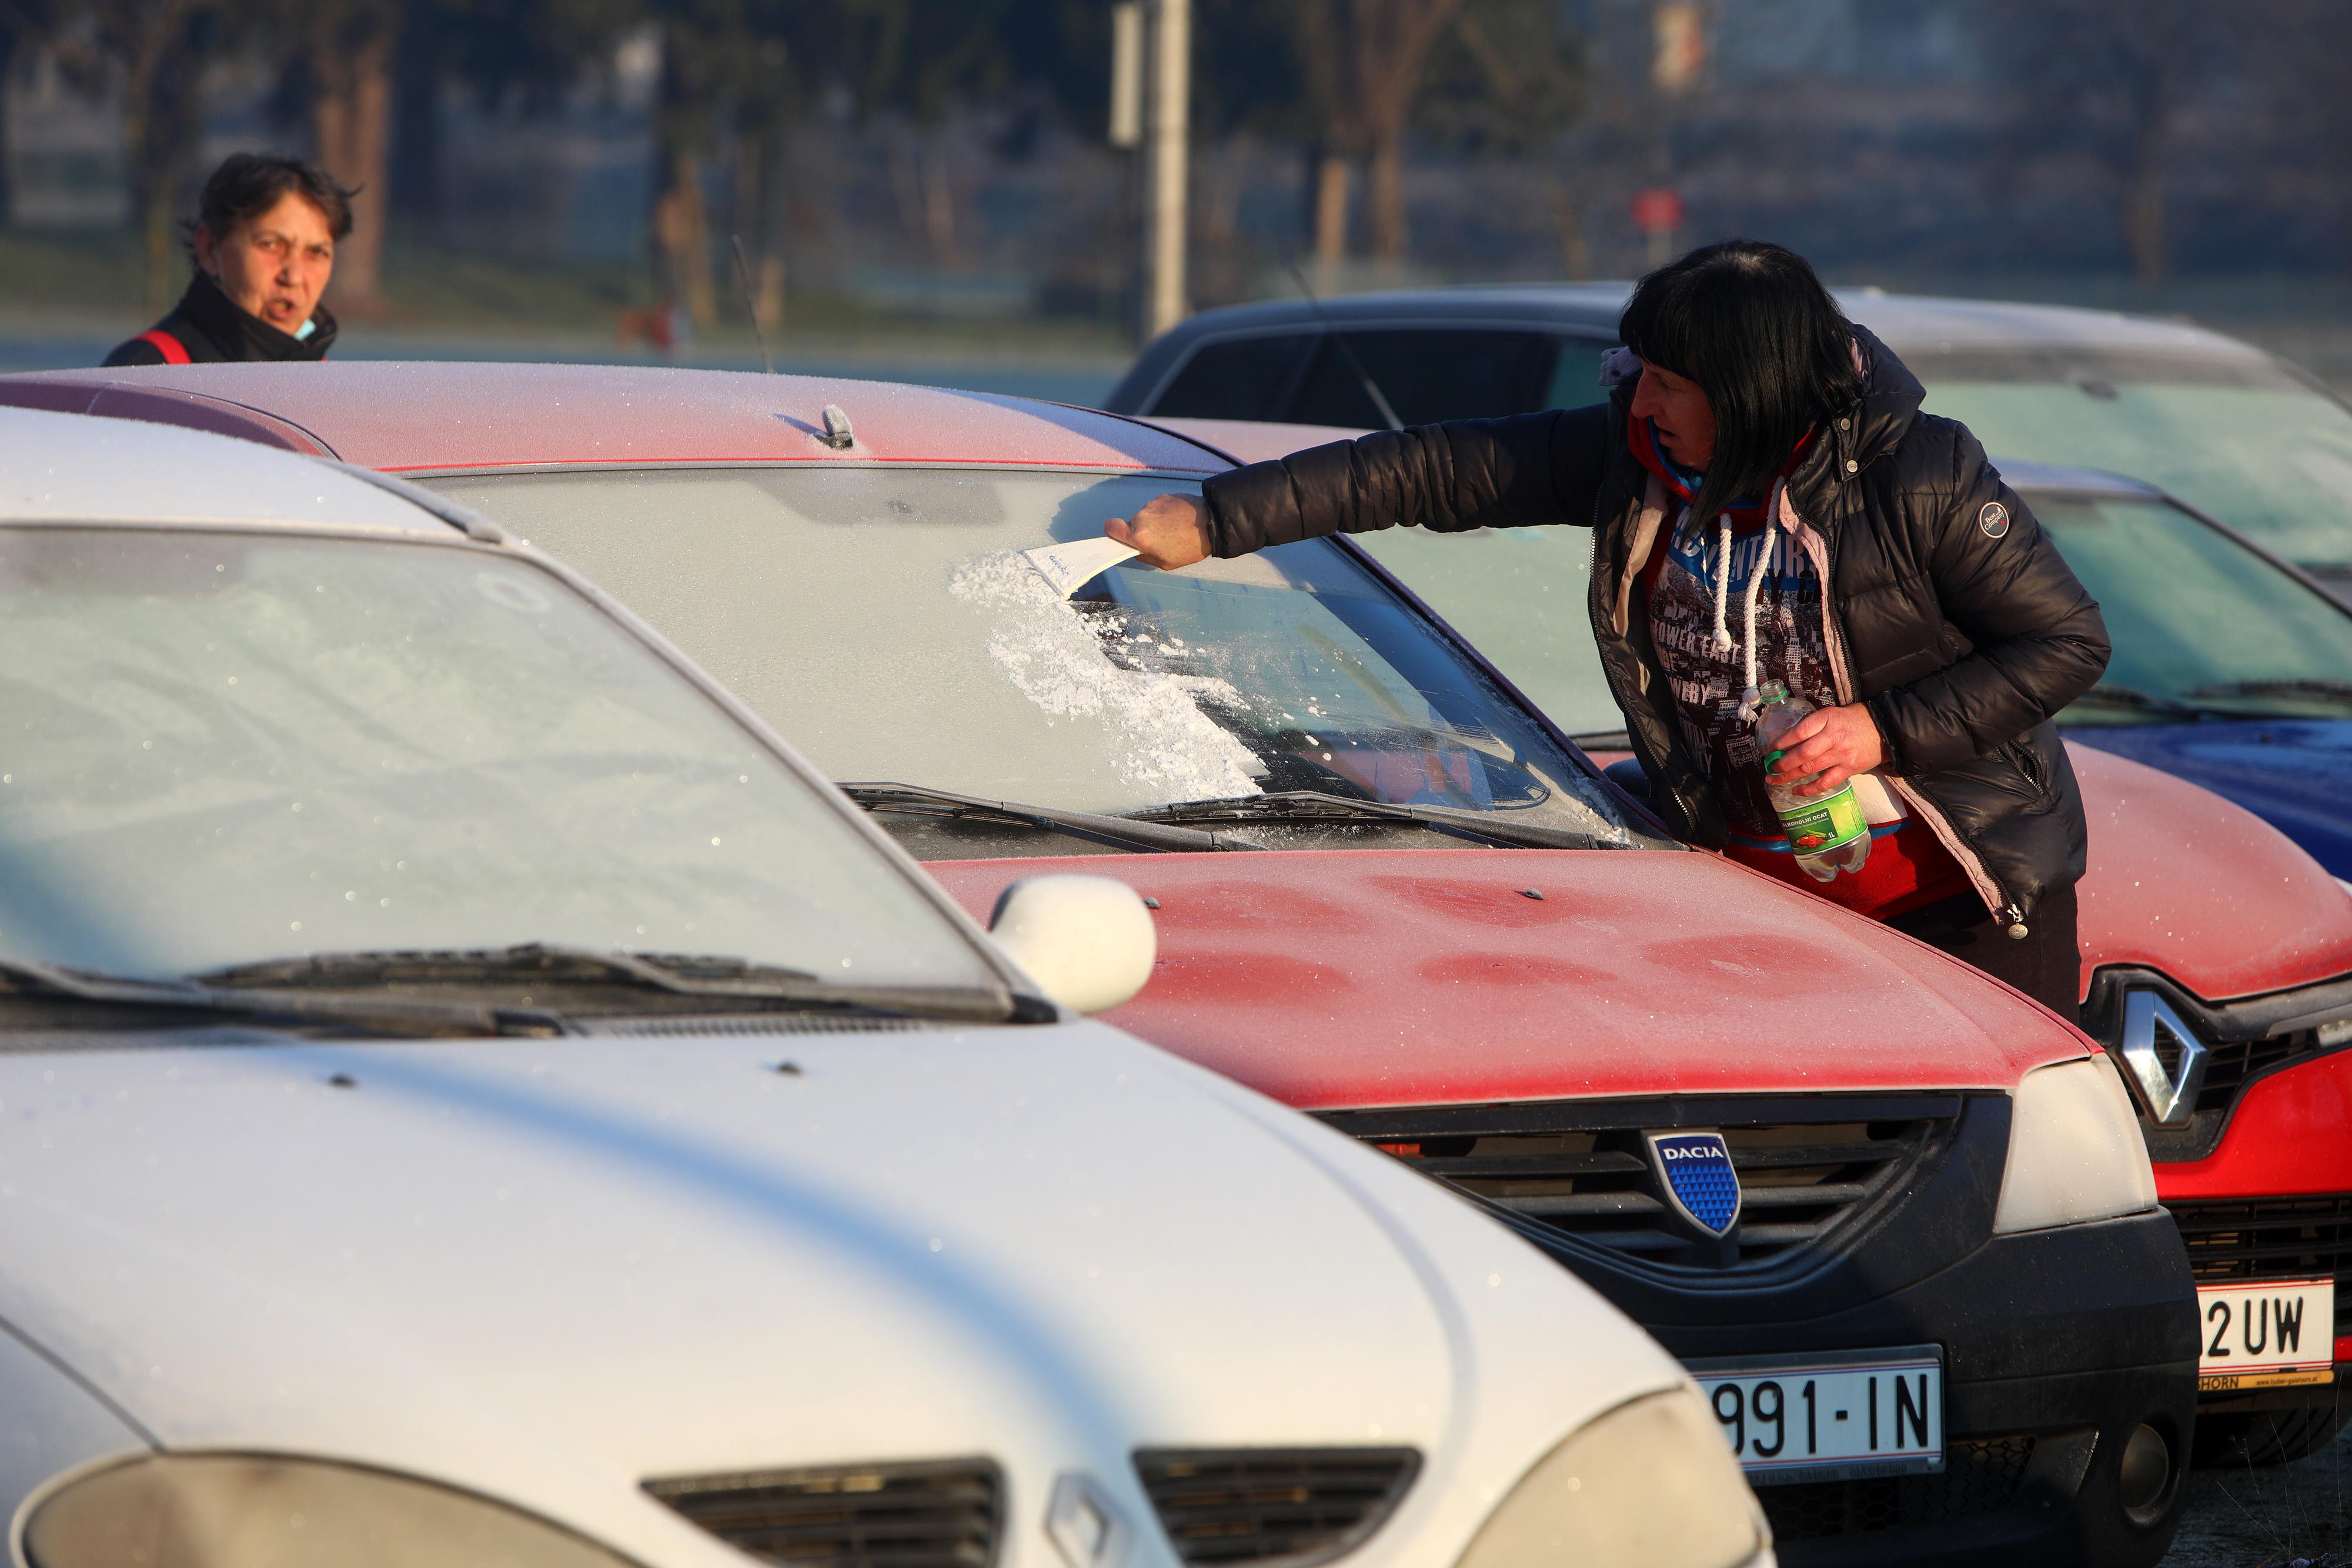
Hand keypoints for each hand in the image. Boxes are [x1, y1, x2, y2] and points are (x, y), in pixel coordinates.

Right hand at [1105, 492, 1211, 569]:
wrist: (1212, 523)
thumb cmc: (1190, 547)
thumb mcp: (1165, 563)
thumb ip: (1145, 557)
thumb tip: (1137, 550)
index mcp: (1139, 535)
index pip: (1110, 527)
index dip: (1113, 532)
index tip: (1120, 537)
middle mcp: (1142, 517)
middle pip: (1131, 523)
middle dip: (1141, 530)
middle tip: (1160, 539)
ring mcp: (1153, 504)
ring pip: (1146, 514)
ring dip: (1155, 521)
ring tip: (1174, 529)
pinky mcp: (1164, 496)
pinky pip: (1158, 506)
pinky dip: (1165, 513)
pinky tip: (1179, 520)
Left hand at [1770, 703, 1885, 794]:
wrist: (1885, 730)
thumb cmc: (1854, 720)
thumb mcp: (1832, 714)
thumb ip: (1813, 726)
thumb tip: (1788, 741)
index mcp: (1827, 719)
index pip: (1799, 732)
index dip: (1781, 742)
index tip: (1769, 750)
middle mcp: (1833, 737)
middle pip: (1802, 753)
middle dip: (1782, 763)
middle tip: (1770, 768)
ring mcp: (1841, 755)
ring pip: (1810, 768)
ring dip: (1789, 776)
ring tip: (1774, 780)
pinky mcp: (1849, 769)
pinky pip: (1825, 783)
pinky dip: (1809, 789)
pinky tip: (1796, 790)